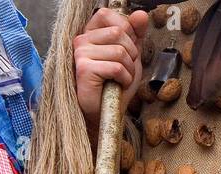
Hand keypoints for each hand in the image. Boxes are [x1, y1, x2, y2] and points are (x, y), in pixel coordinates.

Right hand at [73, 7, 148, 137]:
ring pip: (120, 51)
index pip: (109, 14)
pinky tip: (116, 85)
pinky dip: (124, 79)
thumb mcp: (131, 57)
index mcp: (91, 33)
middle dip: (131, 55)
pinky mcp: (84, 68)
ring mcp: (80, 53)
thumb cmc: (116, 85)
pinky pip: (116, 67)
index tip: (127, 50)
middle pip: (119, 33)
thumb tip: (141, 14)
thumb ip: (135, 35)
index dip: (126, 30)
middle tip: (124, 70)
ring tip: (119, 79)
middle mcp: (82, 39)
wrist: (106, 112)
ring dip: (129, 69)